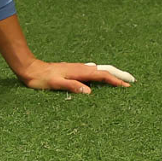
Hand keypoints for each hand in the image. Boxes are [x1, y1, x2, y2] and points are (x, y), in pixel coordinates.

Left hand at [16, 59, 134, 93]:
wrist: (29, 69)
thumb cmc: (41, 78)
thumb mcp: (56, 84)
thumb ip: (72, 86)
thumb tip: (90, 91)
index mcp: (79, 71)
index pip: (102, 75)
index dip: (115, 81)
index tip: (127, 86)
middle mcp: (80, 68)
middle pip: (104, 70)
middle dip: (118, 75)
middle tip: (132, 80)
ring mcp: (77, 69)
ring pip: (98, 71)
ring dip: (111, 74)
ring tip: (121, 80)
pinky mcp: (72, 71)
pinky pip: (91, 72)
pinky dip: (101, 75)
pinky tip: (100, 79)